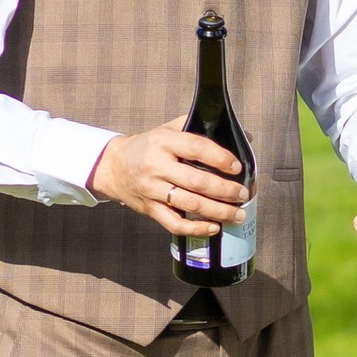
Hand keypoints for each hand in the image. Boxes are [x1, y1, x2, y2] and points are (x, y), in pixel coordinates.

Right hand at [89, 122, 249, 231]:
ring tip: (237, 214)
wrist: (113, 167)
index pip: (197, 148)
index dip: (220, 158)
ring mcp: (152, 189)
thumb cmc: (147, 147)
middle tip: (243, 194)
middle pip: (197, 181)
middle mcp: (156, 166)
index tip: (237, 167)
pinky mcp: (149, 209)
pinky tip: (214, 227)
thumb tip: (242, 135)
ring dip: (218, 212)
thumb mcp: (168, 130)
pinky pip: (174, 224)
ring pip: (190, 204)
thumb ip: (199, 128)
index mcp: (163, 142)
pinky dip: (197, 228)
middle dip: (226, 190)